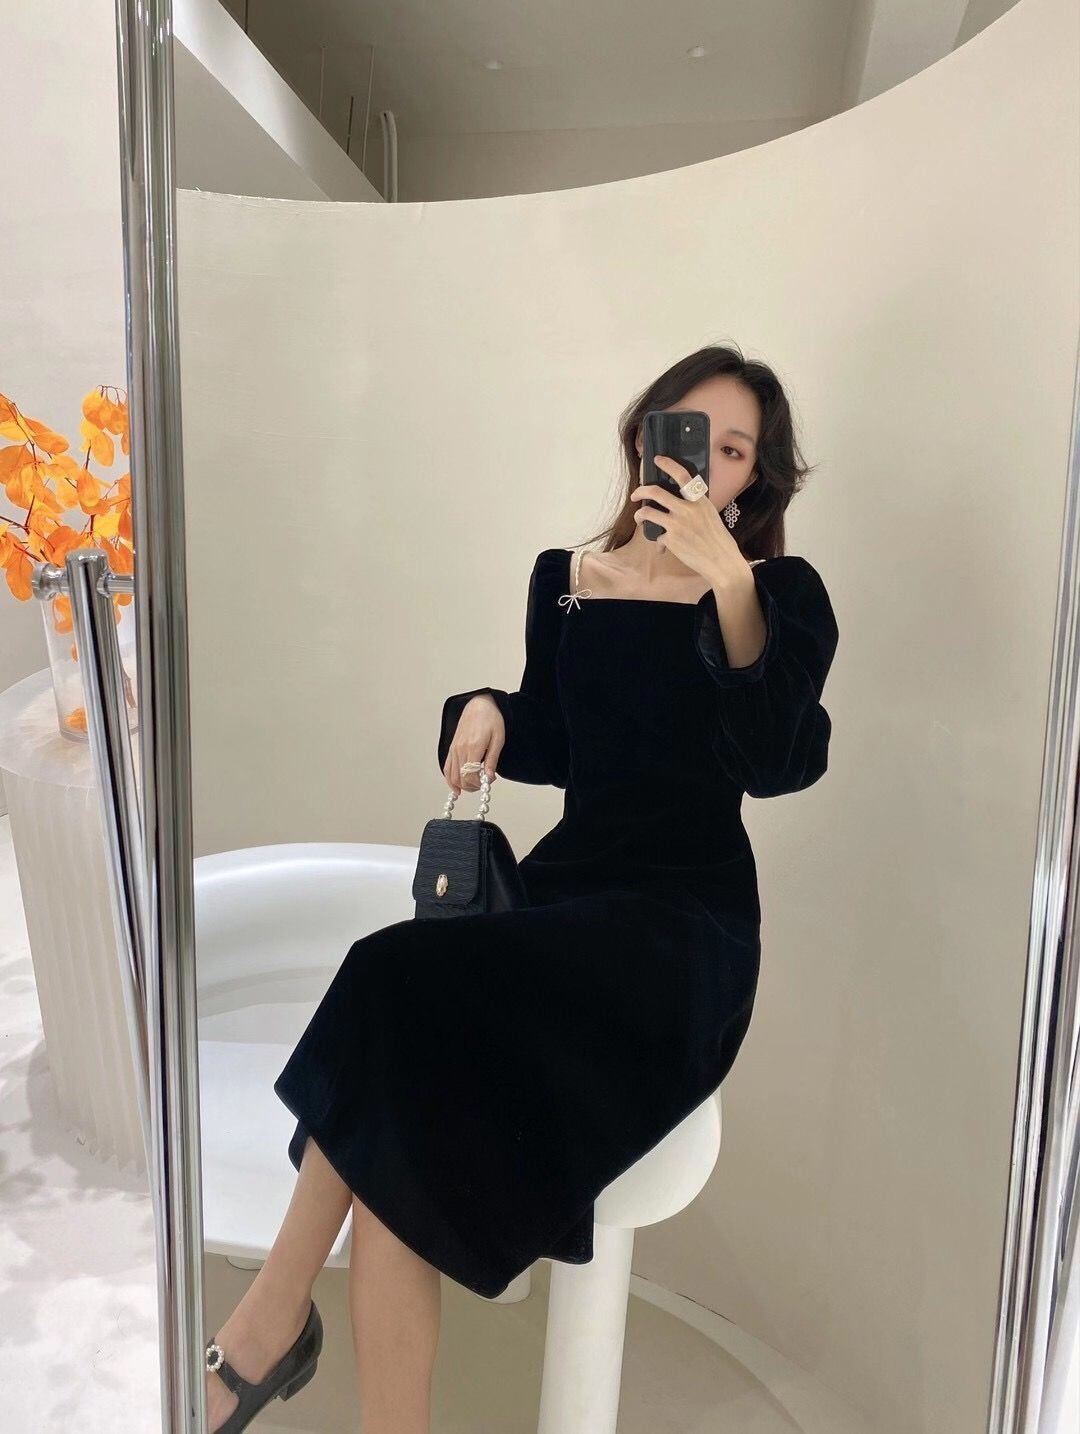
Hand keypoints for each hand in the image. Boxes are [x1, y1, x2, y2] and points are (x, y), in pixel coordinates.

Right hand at [443, 694, 503, 796]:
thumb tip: (489, 777)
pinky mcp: (452, 747)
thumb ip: (492, 760)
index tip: (487, 782)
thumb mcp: (498, 739)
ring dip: (461, 785)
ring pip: (452, 775)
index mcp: (473, 747)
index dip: (479, 783)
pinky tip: (456, 787)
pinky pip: (447, 767)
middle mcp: (460, 749)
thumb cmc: (491, 719)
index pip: (471, 775)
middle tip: (482, 784)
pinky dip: (450, 779)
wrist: (479, 705)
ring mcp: (454, 749)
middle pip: (461, 778)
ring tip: (472, 786)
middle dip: (471, 786)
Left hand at [631, 455, 749, 588]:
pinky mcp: (671, 540)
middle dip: (641, 491)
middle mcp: (687, 509)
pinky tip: (663, 548)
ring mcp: (677, 524)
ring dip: (640, 515)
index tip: (658, 460)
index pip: (682, 476)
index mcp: (699, 501)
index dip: (668, 465)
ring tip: (640, 518)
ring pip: (648, 512)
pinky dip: (659, 543)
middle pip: (656, 492)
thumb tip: (678, 500)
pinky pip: (657, 536)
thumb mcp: (709, 514)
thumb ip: (694, 506)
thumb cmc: (717, 538)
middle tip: (636, 494)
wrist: (721, 561)